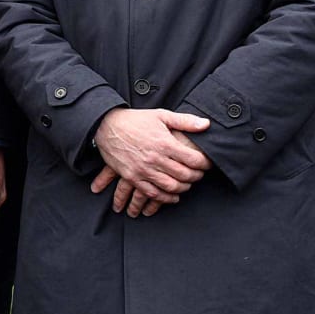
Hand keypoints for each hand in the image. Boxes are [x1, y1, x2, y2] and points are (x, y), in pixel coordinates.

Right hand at [90, 108, 211, 216]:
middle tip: (199, 174)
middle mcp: (155, 158)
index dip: (205, 164)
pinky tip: (173, 196)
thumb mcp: (161, 115)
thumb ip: (185, 121)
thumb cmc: (136, 120)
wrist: (107, 126)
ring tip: (187, 184)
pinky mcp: (132, 177)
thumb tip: (206, 124)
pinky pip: (153, 193)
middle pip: (184, 175)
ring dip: (183, 188)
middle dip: (196, 177)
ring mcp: (143, 169)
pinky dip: (166, 198)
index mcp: (164, 142)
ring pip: (171, 187)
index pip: (193, 159)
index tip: (207, 164)